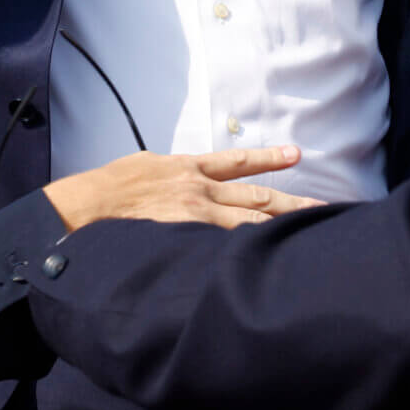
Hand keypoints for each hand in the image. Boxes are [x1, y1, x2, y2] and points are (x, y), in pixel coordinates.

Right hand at [41, 146, 322, 231]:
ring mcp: (195, 215)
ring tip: (309, 229)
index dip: (269, 158)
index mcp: (187, 168)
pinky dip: (248, 248)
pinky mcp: (186, 235)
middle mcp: (198, 189)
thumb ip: (170, 173)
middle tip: (323, 206)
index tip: (296, 155)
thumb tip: (182, 178)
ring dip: (280, 225)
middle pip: (255, 196)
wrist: (86, 205)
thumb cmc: (108, 188)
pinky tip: (269, 254)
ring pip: (248, 221)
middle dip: (290, 201)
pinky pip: (224, 243)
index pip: (237, 162)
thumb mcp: (144, 166)